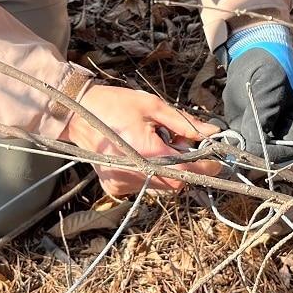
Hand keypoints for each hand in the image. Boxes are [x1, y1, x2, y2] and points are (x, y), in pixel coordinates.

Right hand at [65, 85, 222, 196]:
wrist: (76, 113)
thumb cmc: (114, 104)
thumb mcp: (152, 106)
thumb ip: (184, 122)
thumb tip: (211, 132)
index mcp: (146, 151)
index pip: (188, 169)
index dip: (207, 166)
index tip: (216, 158)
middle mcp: (134, 172)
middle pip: (177, 181)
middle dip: (187, 165)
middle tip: (181, 143)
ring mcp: (122, 183)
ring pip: (162, 186)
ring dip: (170, 170)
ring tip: (158, 146)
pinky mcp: (114, 188)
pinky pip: (144, 186)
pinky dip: (151, 173)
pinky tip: (141, 154)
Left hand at [222, 24, 292, 166]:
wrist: (251, 52)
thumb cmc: (268, 67)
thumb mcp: (267, 90)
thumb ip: (262, 119)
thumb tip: (254, 149)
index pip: (289, 152)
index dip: (272, 156)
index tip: (252, 151)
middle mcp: (280, 133)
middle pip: (267, 157)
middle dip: (249, 154)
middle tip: (232, 146)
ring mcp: (261, 132)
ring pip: (248, 151)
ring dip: (234, 147)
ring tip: (222, 135)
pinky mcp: (243, 128)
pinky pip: (234, 141)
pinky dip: (224, 137)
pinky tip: (217, 127)